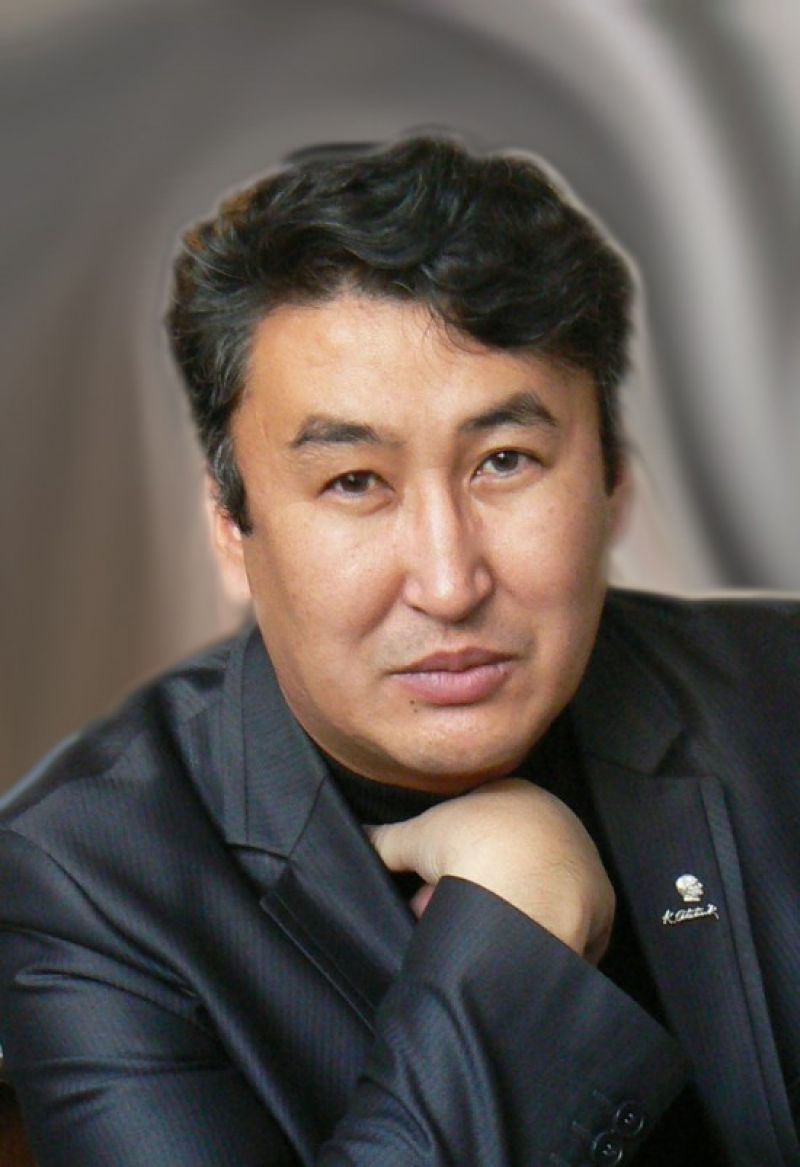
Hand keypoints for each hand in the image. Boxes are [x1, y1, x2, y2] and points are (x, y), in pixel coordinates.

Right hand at [367, 778, 614, 963]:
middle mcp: (562, 826)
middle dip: (468, 891)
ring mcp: (585, 869)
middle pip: (506, 864)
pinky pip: (559, 929)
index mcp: (524, 796)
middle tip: (440, 914)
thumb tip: (358, 836)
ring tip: (464, 938)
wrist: (525, 890)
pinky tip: (505, 955)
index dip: (449, 859)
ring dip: (497, 918)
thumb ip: (384, 837)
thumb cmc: (473, 849)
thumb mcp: (415, 837)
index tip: (431, 883)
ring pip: (533, 896)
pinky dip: (530, 942)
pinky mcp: (600, 913)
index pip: (484, 828)